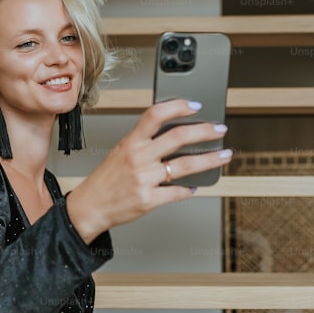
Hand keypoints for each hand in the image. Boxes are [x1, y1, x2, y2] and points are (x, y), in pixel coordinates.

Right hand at [65, 99, 231, 242]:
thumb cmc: (105, 180)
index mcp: (130, 143)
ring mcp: (144, 180)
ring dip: (210, 160)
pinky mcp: (149, 200)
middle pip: (178, 137)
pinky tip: (196, 186)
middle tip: (220, 129)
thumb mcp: (120, 152)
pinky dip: (189, 189)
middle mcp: (138, 158)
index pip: (155, 115)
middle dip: (205, 131)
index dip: (178, 106)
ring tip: (223, 155)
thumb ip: (144, 142)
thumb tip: (175, 134)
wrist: (90, 207)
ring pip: (185, 165)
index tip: (195, 105)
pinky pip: (177, 192)